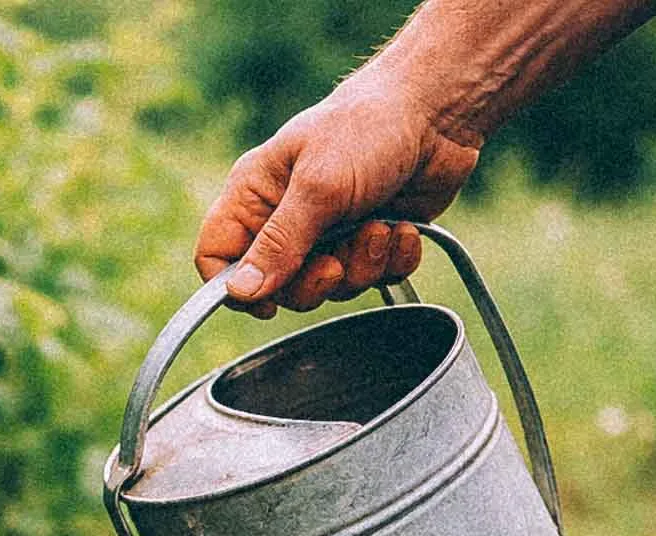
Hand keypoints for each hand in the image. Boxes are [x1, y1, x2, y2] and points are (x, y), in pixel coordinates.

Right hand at [194, 71, 481, 316]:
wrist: (438, 112)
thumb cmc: (367, 130)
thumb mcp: (317, 187)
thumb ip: (278, 244)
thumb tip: (239, 292)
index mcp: (256, 194)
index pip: (216, 255)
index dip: (233, 287)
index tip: (267, 302)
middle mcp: (287, 217)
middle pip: (277, 286)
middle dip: (315, 282)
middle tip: (337, 262)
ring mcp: (330, 231)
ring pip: (331, 287)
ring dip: (362, 264)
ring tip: (379, 226)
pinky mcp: (370, 240)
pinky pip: (373, 278)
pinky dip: (392, 259)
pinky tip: (402, 227)